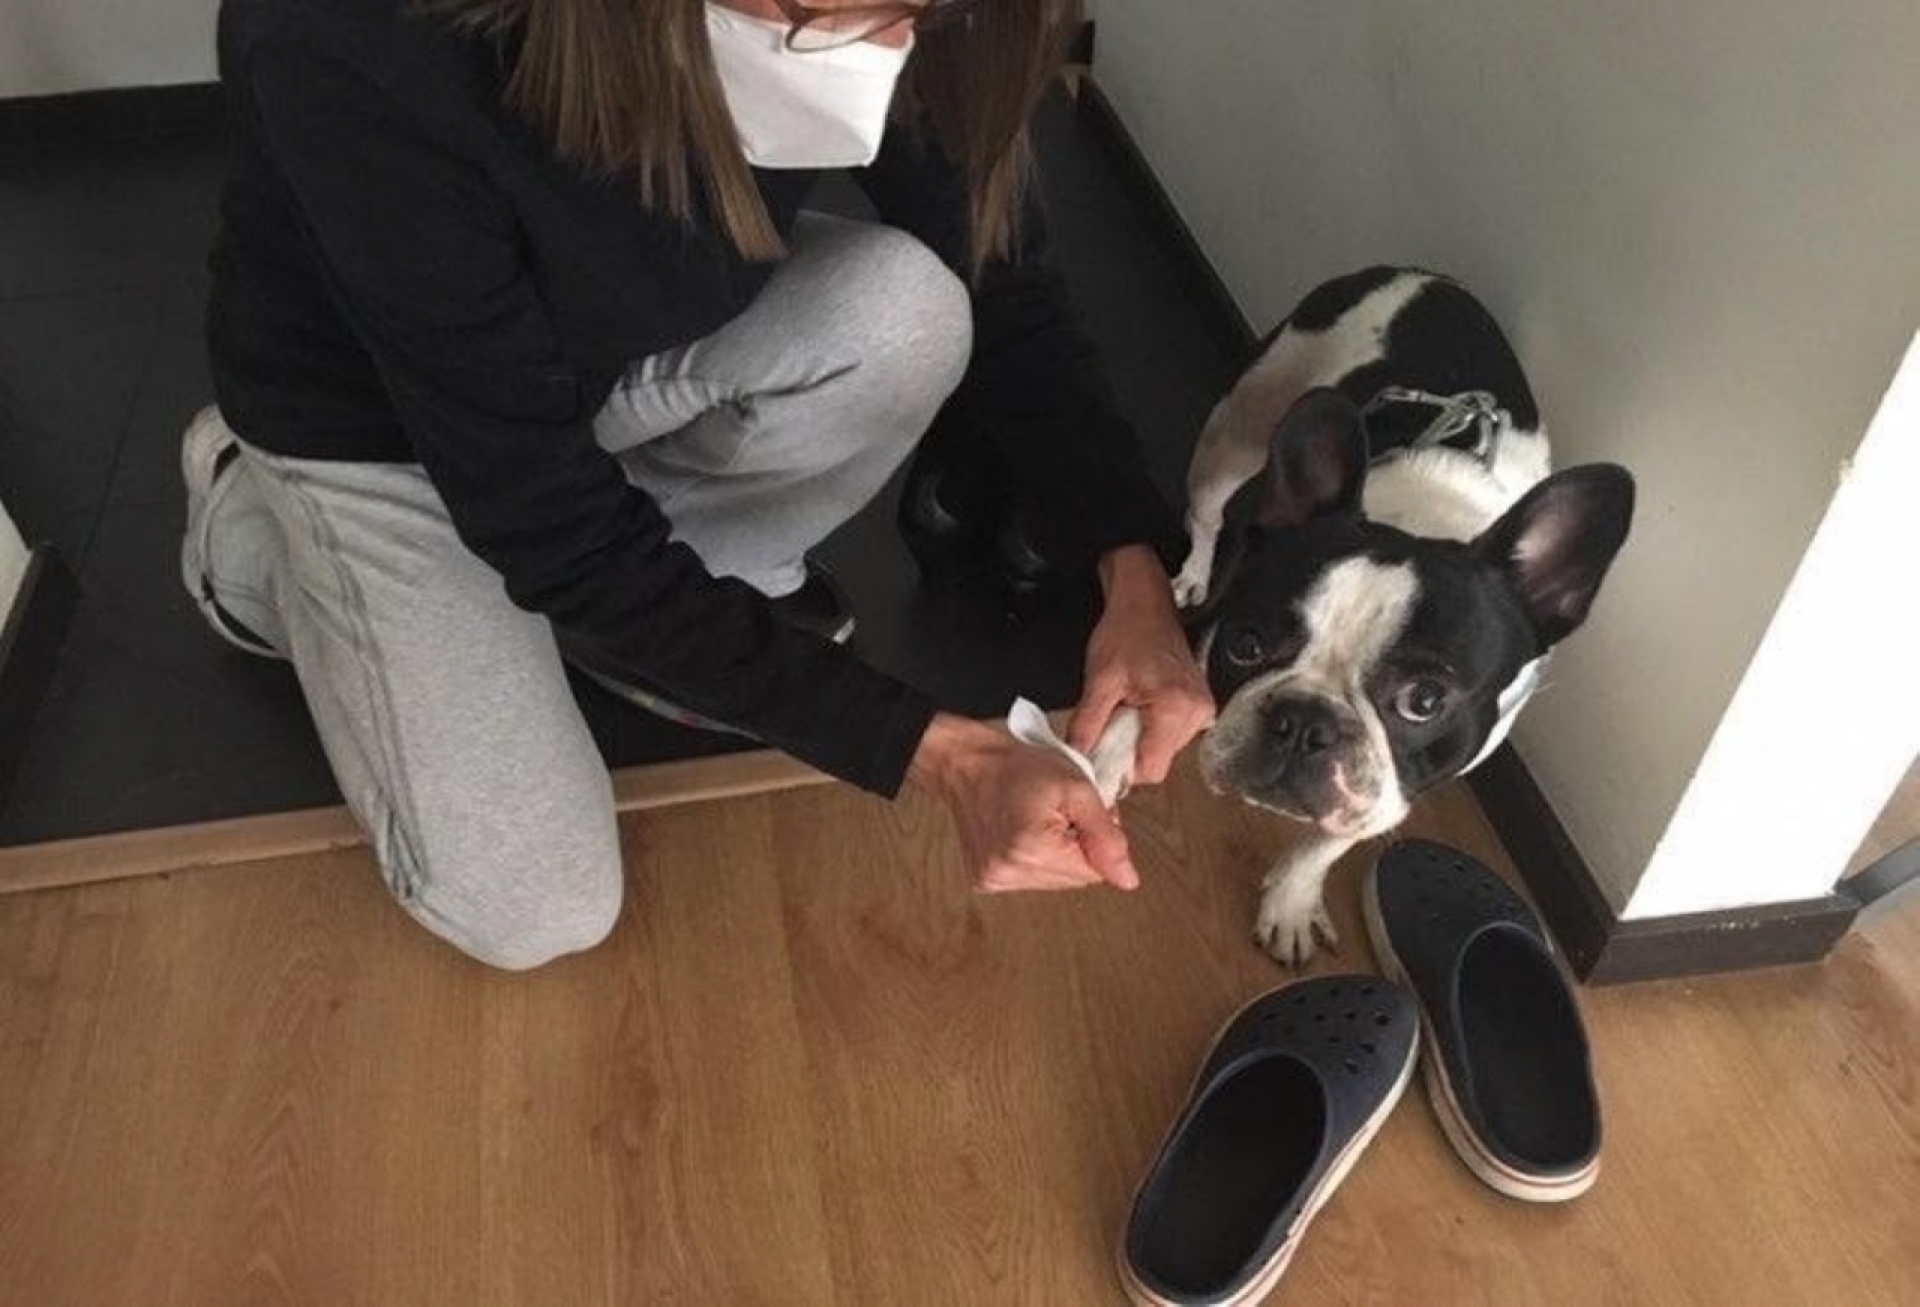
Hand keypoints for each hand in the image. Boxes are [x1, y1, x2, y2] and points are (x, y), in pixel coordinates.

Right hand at [910, 714, 1139, 893]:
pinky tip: (1022, 832)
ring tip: (1039, 820)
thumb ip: (1107, 837)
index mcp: (1033, 851)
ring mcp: (994, 880)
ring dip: (1056, 853)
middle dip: (1077, 847)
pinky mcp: (985, 881)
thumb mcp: (1077, 789)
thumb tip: (1128, 880)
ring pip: (1054, 881)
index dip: (1096, 839)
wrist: (966, 762)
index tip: (1078, 813)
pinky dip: (1034, 858)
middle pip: (1075, 879)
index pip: (1095, 871)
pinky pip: (1029, 878)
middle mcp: (1009, 873)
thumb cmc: (1017, 767)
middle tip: (1060, 812)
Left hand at [1067, 545, 1214, 784]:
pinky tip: (1139, 704)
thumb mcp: (1099, 681)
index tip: (1101, 757)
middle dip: (1129, 751)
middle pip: (1158, 761)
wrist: (1145, 603)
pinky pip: (1171, 734)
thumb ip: (1087, 725)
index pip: (1150, 770)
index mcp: (1175, 707)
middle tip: (1111, 721)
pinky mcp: (1198, 706)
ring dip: (1140, 738)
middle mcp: (1196, 712)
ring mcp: (1201, 710)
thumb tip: (1079, 759)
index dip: (1122, 769)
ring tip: (1126, 707)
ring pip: (1164, 749)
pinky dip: (1151, 727)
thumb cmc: (1126, 631)